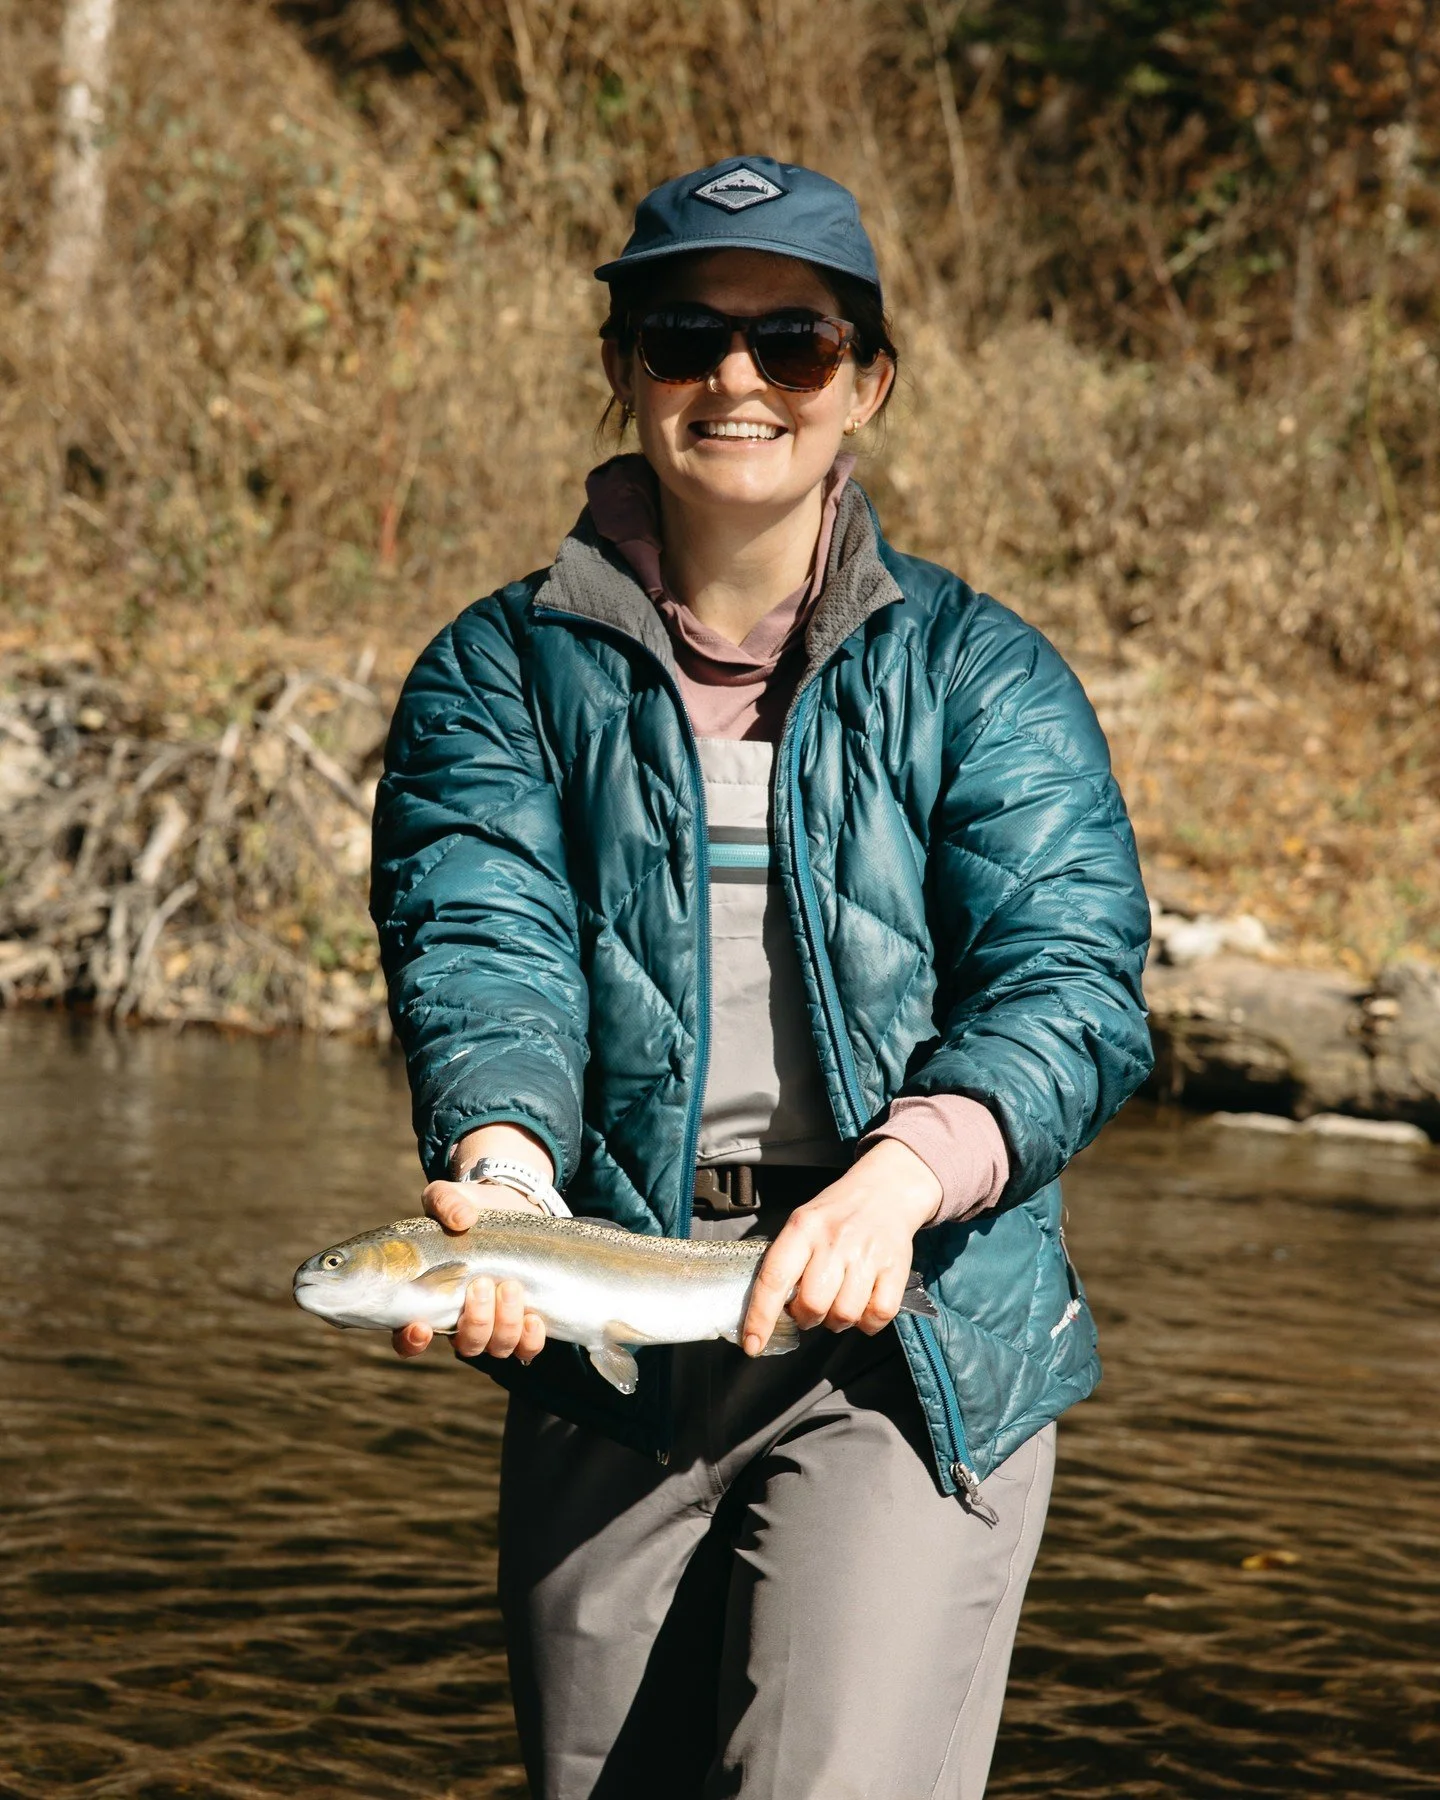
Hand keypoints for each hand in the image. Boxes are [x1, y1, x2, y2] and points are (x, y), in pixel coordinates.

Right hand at [391, 1176, 548, 1364]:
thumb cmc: (467, 1207)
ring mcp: (495, 1324)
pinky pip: (527, 1348)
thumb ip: (445, 1202)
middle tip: (482, 1284)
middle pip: (465, 1345)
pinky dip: (530, 1339)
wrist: (508, 1205)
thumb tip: (462, 1218)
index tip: (421, 1326)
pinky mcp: (525, 1320)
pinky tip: (533, 1318)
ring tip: (510, 1287)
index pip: (409, 1339)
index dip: (411, 1342)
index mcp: (429, 1299)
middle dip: (475, 1321)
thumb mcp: (449, 1197)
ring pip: (496, 1347)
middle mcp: (460, 1320)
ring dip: (504, 1324)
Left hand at [741, 1139, 941, 1354]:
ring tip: (837, 1301)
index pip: (774, 1279)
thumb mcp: (802, 1222)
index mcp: (803, 1228)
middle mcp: (835, 1241)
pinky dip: (867, 1322)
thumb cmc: (836, 1213)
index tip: (753, 1344)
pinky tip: (862, 1304)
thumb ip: (785, 1260)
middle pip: (812, 1305)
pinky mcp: (896, 1269)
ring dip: (836, 1320)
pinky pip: (878, 1316)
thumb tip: (769, 1309)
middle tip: (810, 1307)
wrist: (886, 1190)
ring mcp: (867, 1255)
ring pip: (844, 1315)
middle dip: (806, 1317)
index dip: (760, 1317)